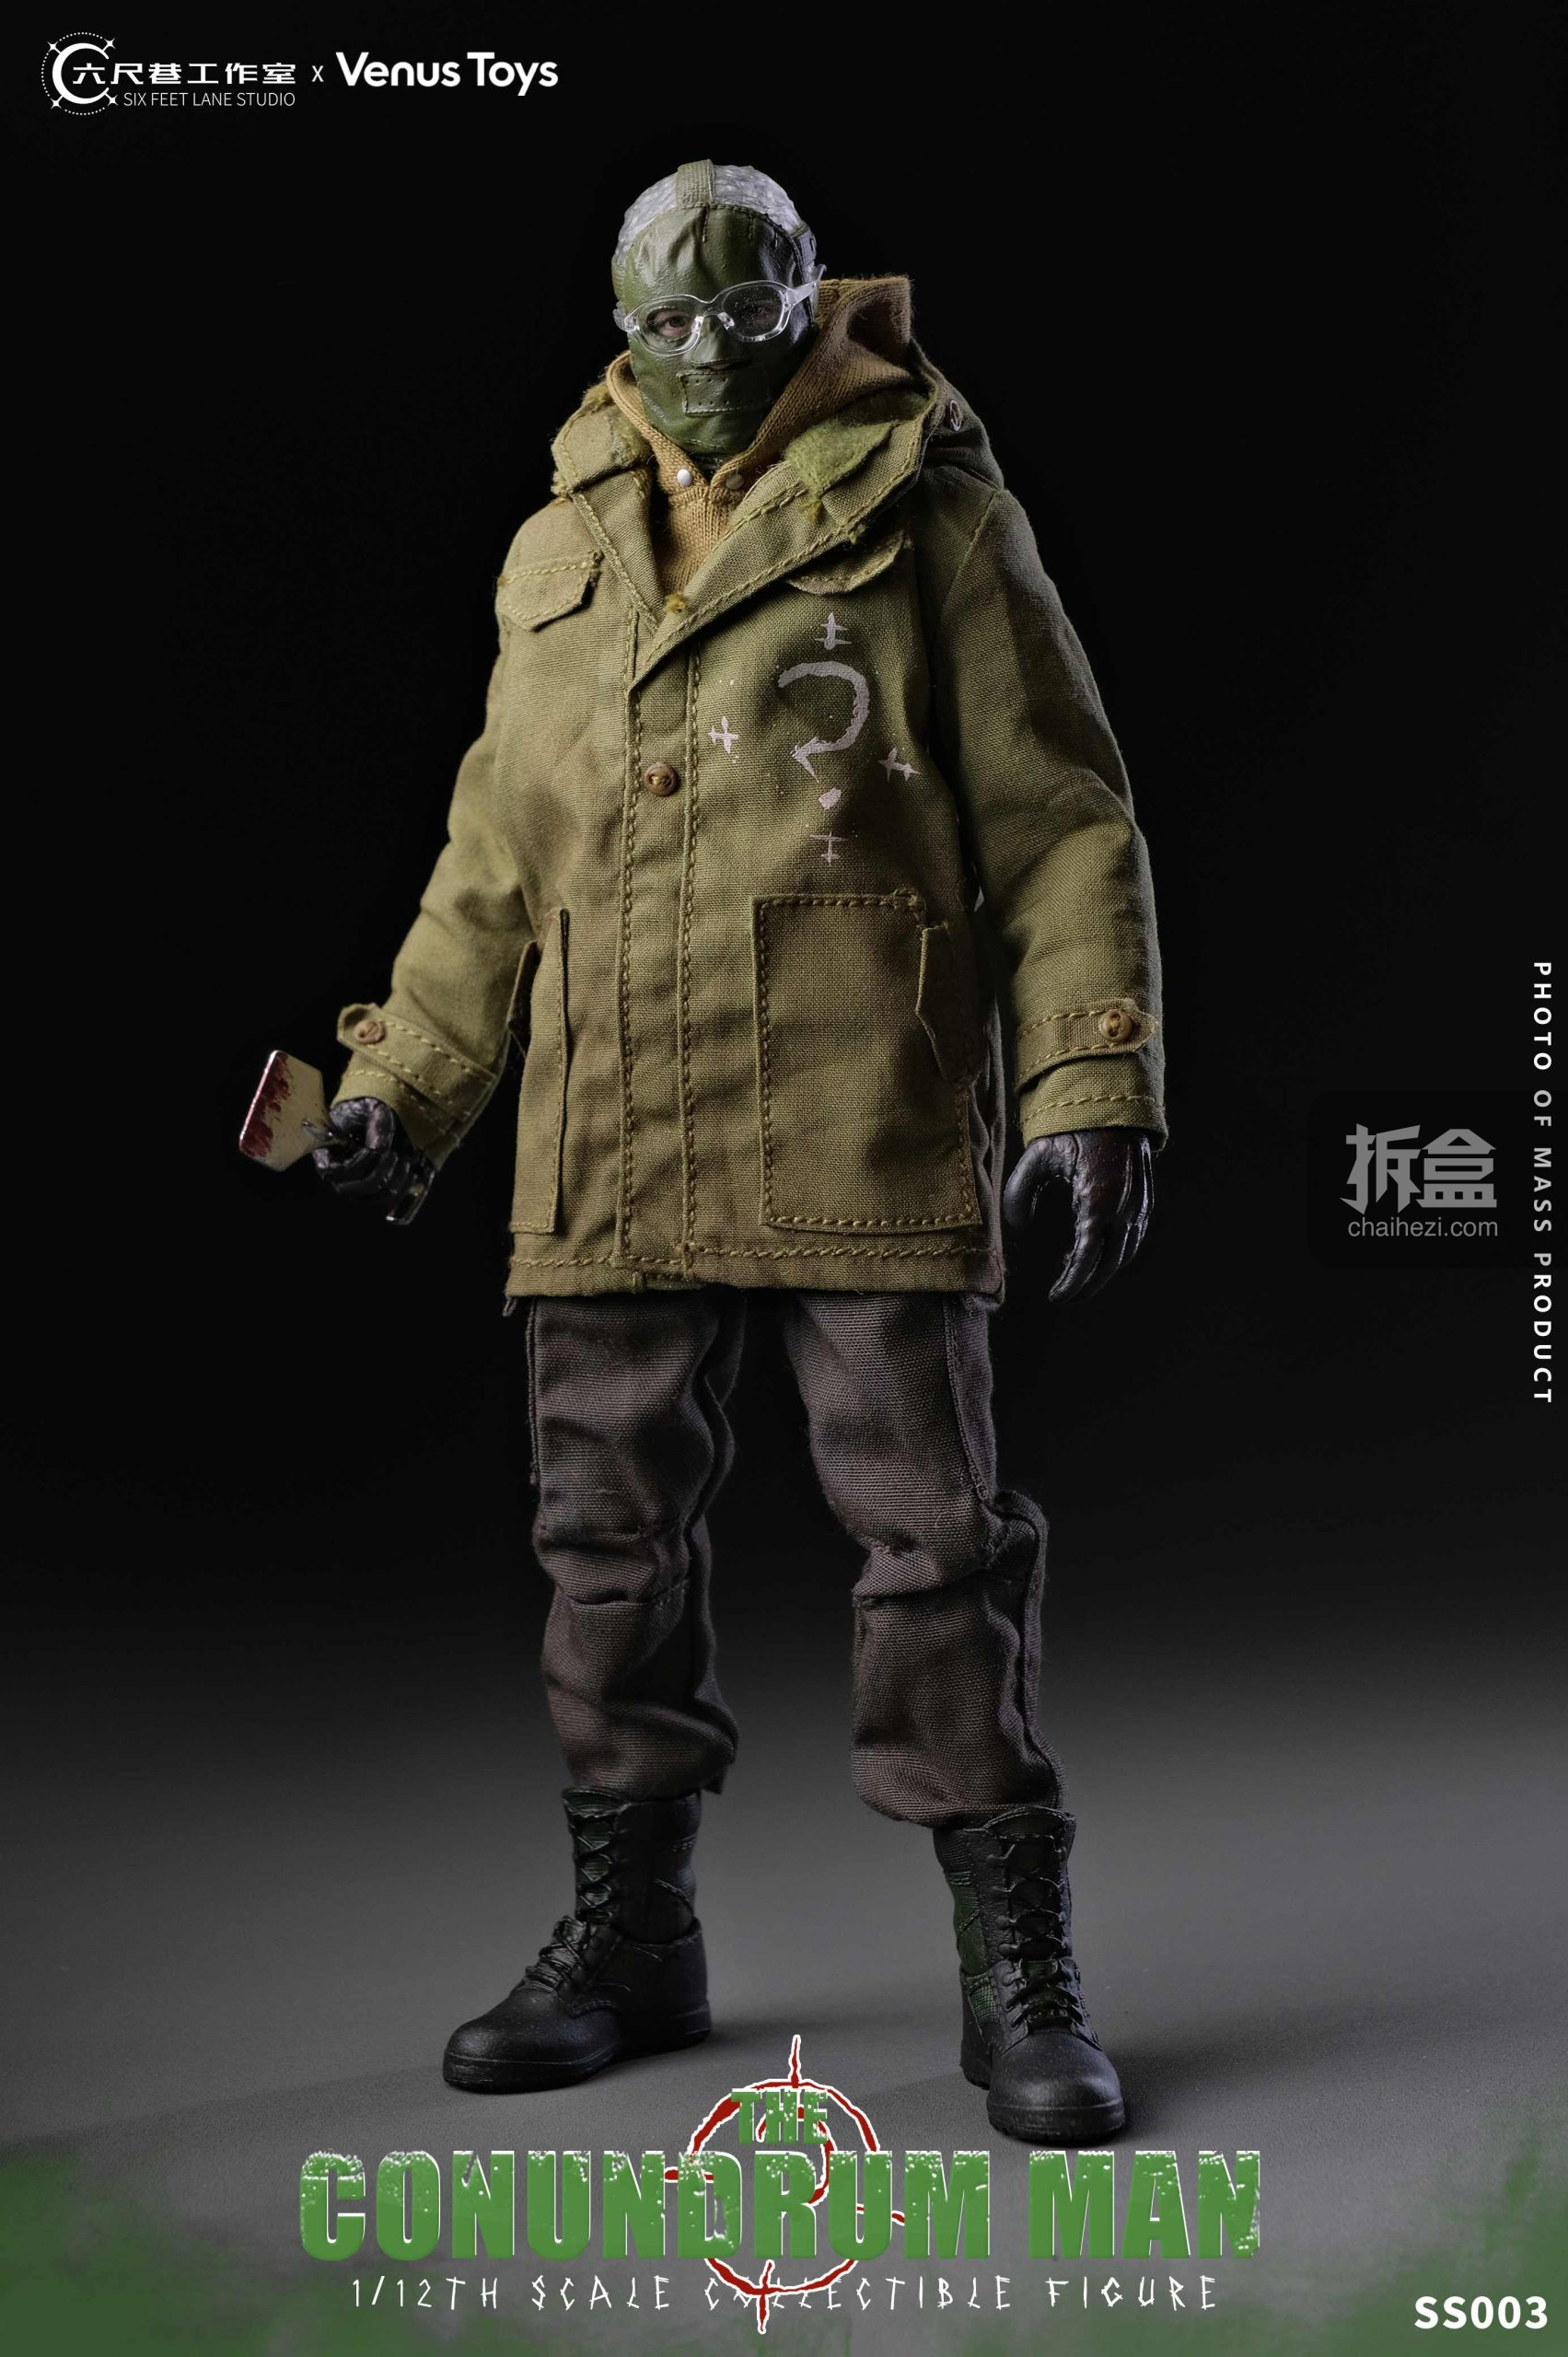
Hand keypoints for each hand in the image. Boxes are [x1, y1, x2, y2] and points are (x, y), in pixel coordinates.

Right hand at [312, 1097, 433, 1218]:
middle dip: (379, 1174)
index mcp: (325, 1153)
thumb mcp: (371, 1108)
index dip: (356, 1165)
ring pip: (374, 1199)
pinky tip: (411, 1172)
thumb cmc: (367, 1110)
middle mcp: (337, 1176)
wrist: (376, 1118)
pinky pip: (388, 1203)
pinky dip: (403, 1189)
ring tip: (405, 1160)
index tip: (373, 1149)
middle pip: (352, 1191)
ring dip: (394, 1181)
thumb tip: (380, 1150)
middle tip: (394, 1155)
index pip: (332, 1172)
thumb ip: (376, 1124)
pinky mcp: (373, 1194)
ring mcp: (355, 1189)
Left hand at [1002, 1128, 1153, 1302]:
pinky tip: (1087, 1250)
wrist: (1110, 1102)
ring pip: (1124, 1253)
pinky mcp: (1143, 1200)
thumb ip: (1020, 1192)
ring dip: (1100, 1270)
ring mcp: (1139, 1204)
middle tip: (1063, 1297)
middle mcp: (1125, 1206)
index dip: (1072, 1282)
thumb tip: (1017, 1226)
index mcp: (1098, 1199)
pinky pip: (1131, 1237)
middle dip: (1086, 1286)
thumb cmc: (1070, 1128)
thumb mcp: (1037, 1156)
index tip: (1056, 1297)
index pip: (1088, 1257)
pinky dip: (1112, 1252)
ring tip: (1070, 1273)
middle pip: (1109, 1263)